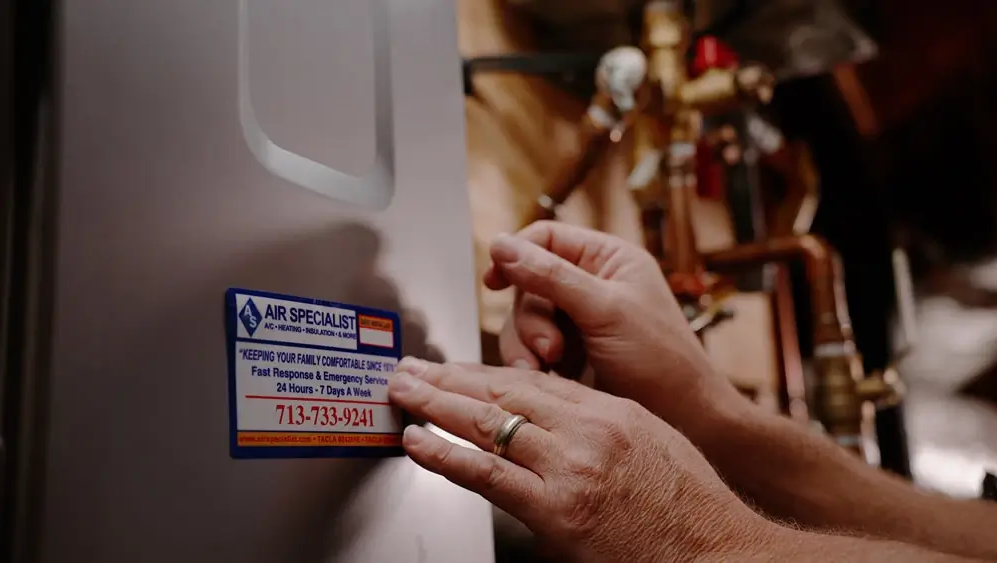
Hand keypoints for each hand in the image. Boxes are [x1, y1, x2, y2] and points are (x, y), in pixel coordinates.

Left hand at [388, 358, 772, 561]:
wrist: (718, 550)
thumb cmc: (692, 505)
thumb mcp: (651, 441)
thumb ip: (601, 422)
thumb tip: (556, 411)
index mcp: (610, 409)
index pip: (531, 380)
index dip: (482, 370)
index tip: (453, 366)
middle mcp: (587, 429)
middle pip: (502, 390)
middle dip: (448, 377)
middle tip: (411, 367)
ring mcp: (569, 467)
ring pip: (487, 423)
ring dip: (435, 406)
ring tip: (402, 393)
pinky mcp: (557, 509)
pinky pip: (487, 474)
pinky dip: (445, 455)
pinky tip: (417, 443)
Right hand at [486, 221, 746, 438]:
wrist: (684, 420)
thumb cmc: (662, 361)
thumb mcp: (605, 310)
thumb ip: (550, 276)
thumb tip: (502, 245)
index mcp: (607, 259)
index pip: (545, 238)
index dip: (515, 255)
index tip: (494, 281)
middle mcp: (591, 285)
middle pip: (528, 284)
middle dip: (531, 319)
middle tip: (549, 349)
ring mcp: (579, 321)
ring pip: (526, 320)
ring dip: (527, 345)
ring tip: (545, 369)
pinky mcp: (571, 354)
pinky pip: (532, 349)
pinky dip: (532, 364)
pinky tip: (547, 378)